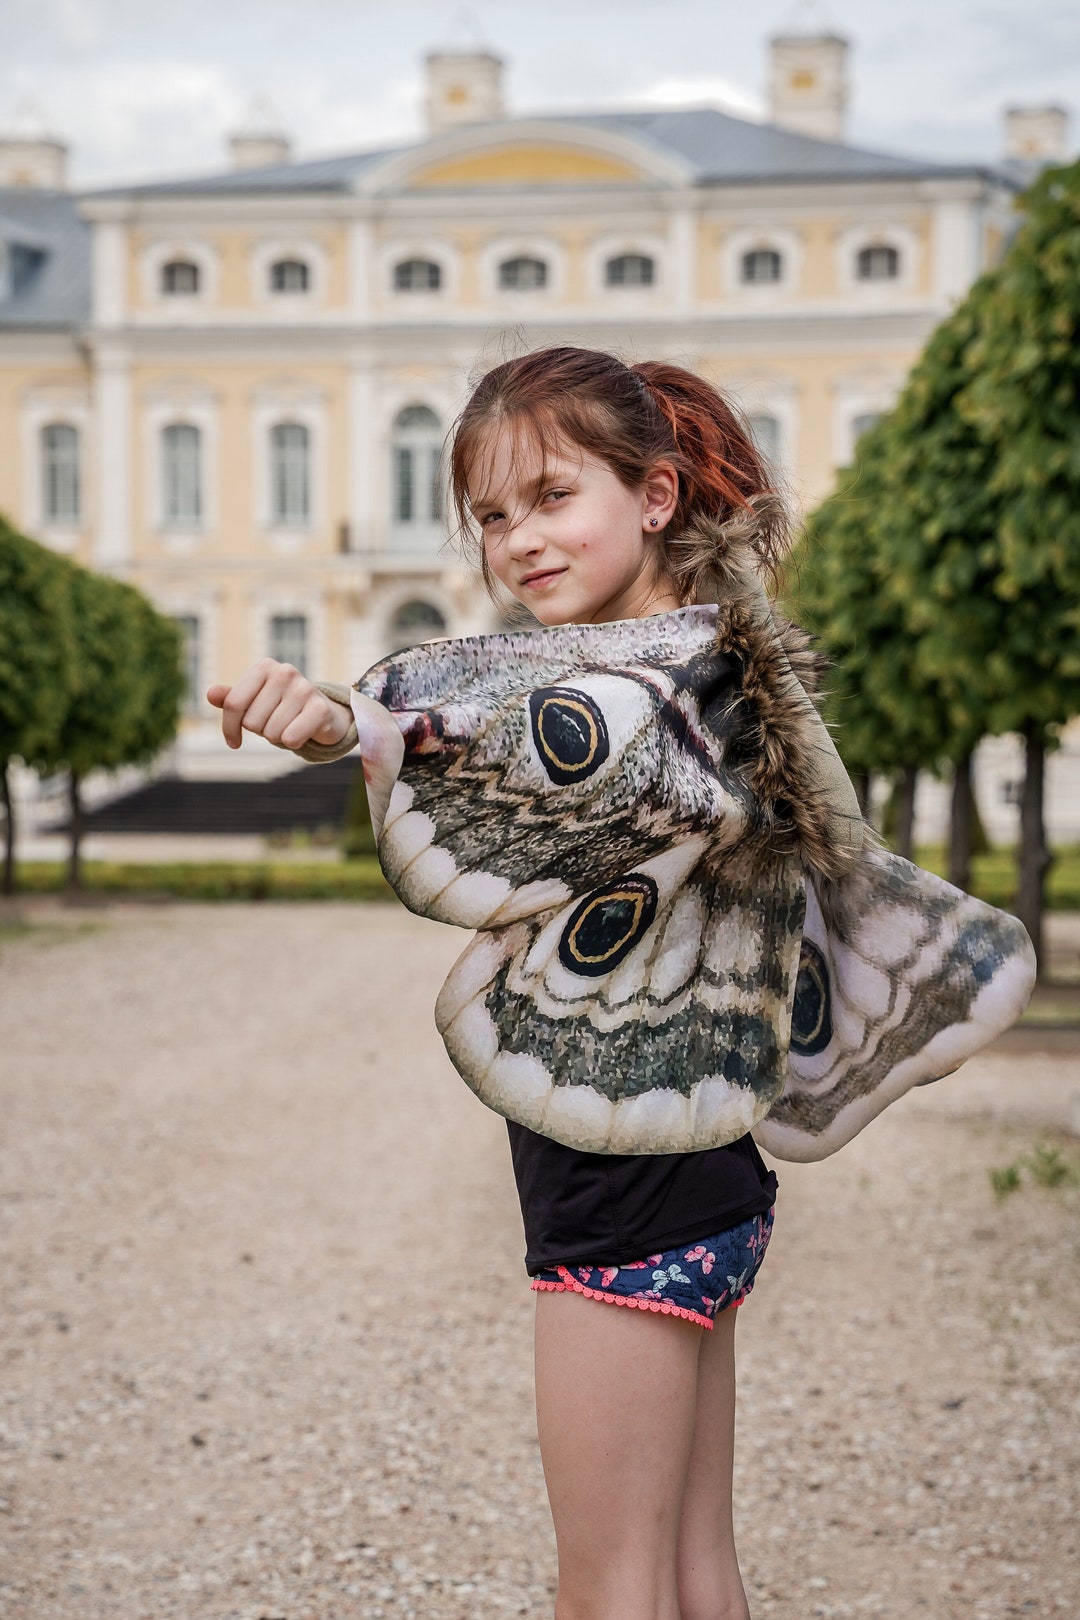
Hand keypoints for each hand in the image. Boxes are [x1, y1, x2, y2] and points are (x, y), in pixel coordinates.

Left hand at [207, 660, 352, 750]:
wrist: (323, 713)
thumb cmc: (281, 708)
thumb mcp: (254, 702)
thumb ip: (232, 699)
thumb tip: (210, 694)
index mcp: (264, 667)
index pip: (233, 703)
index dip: (229, 728)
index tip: (233, 742)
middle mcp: (284, 672)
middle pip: (251, 722)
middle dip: (261, 731)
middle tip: (275, 723)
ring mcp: (304, 688)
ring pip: (271, 733)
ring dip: (278, 737)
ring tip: (289, 725)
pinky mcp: (320, 708)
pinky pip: (290, 738)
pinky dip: (294, 743)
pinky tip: (302, 732)